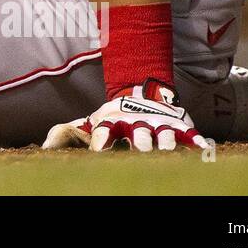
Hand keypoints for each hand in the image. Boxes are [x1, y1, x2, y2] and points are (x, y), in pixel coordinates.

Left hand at [42, 80, 208, 151]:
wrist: (140, 92)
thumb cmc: (110, 118)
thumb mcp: (87, 123)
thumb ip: (65, 135)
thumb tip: (43, 149)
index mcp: (112, 121)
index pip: (105, 131)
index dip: (101, 141)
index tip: (98, 153)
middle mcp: (136, 122)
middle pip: (139, 135)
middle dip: (139, 145)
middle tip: (139, 154)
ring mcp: (159, 124)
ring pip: (164, 135)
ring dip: (166, 144)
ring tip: (167, 152)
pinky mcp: (180, 126)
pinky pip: (190, 135)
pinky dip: (197, 142)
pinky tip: (203, 150)